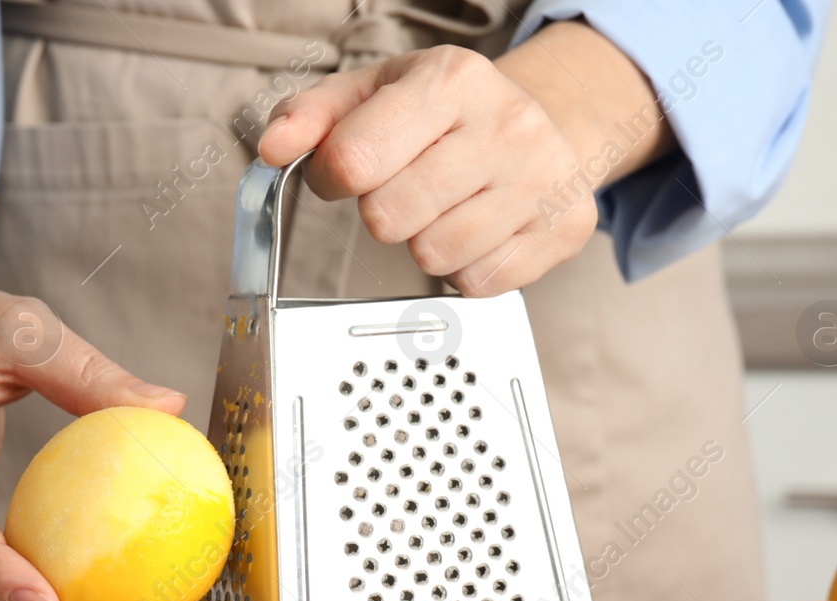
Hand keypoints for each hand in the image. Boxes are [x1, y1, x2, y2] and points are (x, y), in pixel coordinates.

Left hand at [259, 22, 673, 294]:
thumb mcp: (376, 92)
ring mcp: (542, 180)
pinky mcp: (564, 232)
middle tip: (405, 189)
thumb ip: (312, 116)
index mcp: (451, 80)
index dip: (332, 177)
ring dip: (425, 242)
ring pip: (435, 256)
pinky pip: (478, 283)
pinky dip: (466, 267)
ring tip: (446, 207)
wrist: (550, 121)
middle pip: (390, 218)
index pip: (354, 159)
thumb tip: (273, 148)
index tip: (345, 172)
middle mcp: (506, 124)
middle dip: (382, 213)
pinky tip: (478, 229)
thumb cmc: (447, 114)